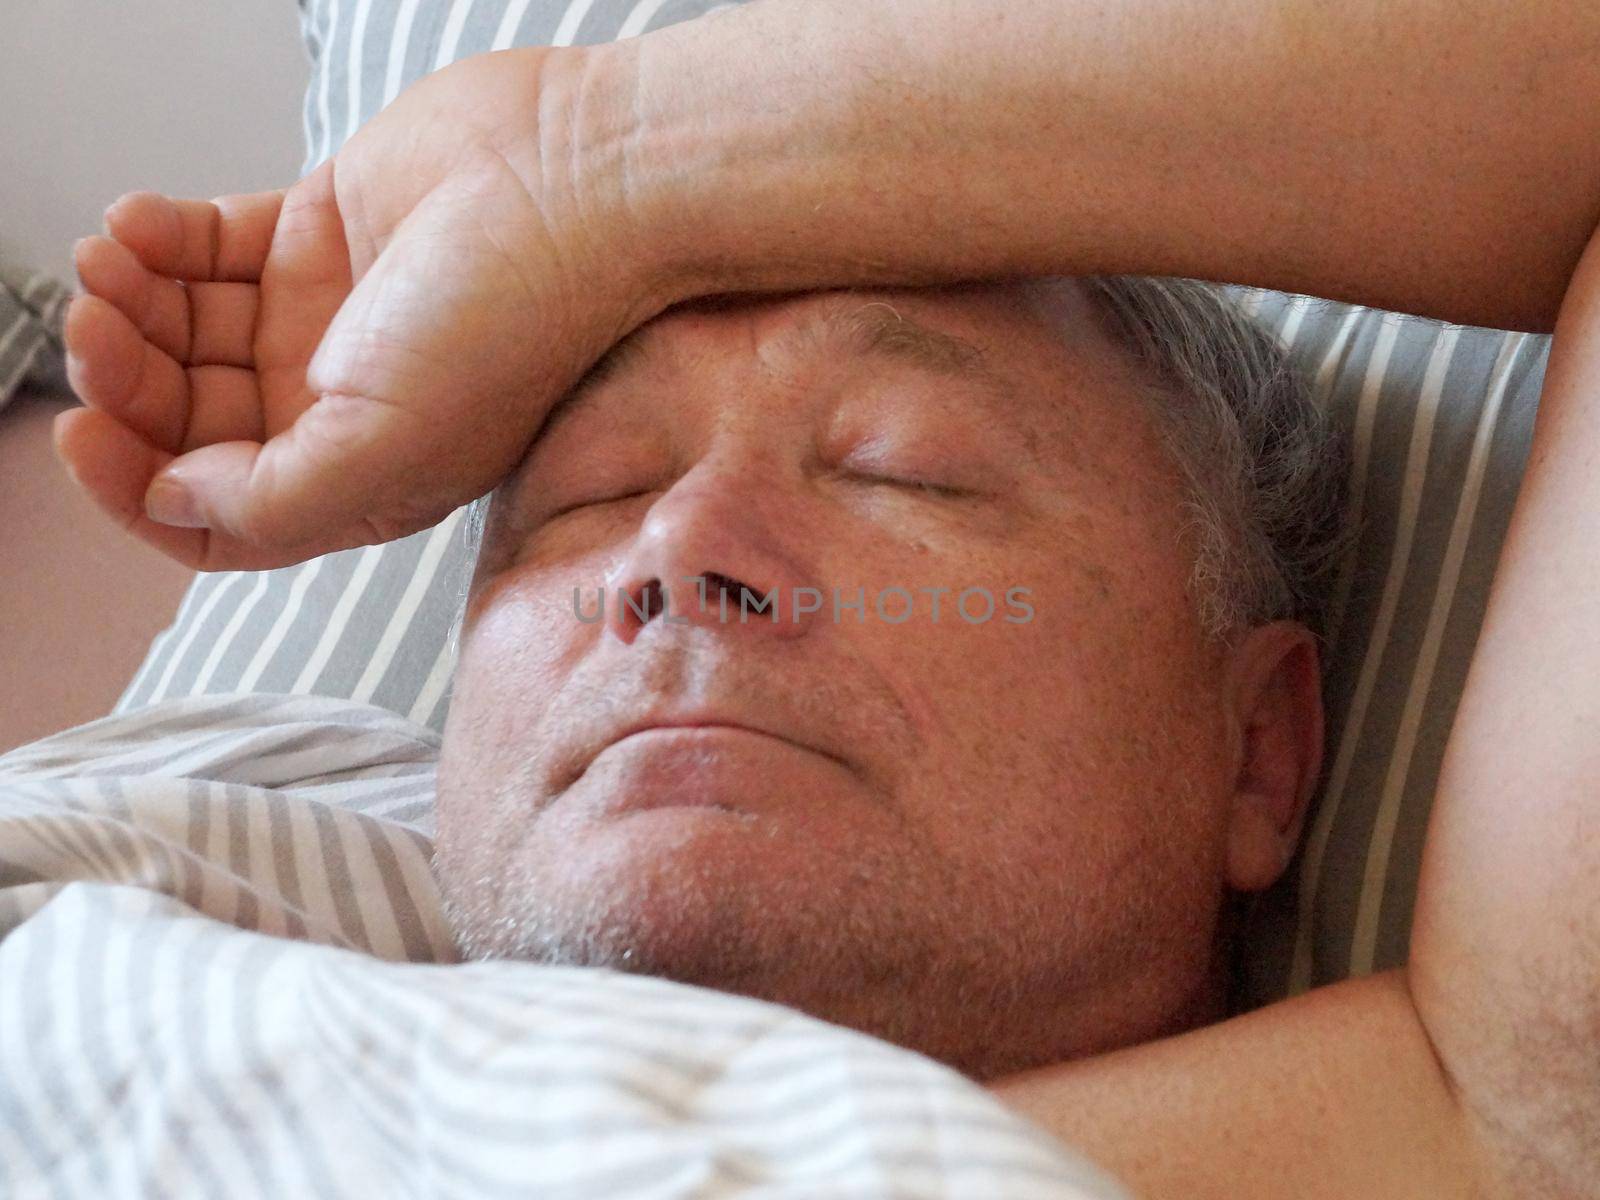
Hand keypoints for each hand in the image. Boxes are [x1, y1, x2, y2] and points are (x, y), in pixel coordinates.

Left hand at [57, 44, 665, 570]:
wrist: (576, 183)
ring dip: (127, 304)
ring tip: (110, 263)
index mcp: (363, 481)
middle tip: (94, 332)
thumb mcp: (392, 453)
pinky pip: (205, 248)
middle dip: (123, 386)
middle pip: (186, 422)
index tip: (85, 438)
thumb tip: (173, 500)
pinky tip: (140, 225)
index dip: (137, 490)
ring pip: (183, 333)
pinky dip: (155, 240)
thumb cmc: (517, 323)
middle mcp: (340, 411)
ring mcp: (324, 320)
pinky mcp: (315, 234)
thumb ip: (274, 504)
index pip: (219, 518)